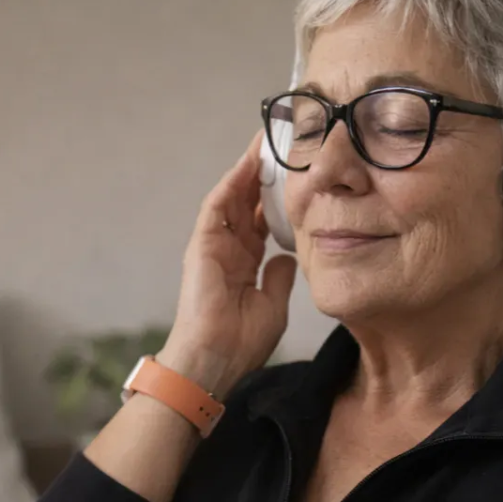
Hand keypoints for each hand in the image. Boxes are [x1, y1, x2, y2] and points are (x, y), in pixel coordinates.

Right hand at [159, 131, 295, 397]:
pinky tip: (249, 161)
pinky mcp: (202, 244)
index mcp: (246, 264)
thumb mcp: (273, 306)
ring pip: (233, 196)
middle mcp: (229, 249)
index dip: (281, 197)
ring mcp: (214, 245)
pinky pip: (218, 205)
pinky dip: (233, 182)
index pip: (265, 221)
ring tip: (267, 140)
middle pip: (249, 201)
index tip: (300, 174)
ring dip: (249, 168)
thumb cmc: (240, 343)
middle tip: (286, 142)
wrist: (215, 361)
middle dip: (265, 173)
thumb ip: (278, 279)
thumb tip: (287, 258)